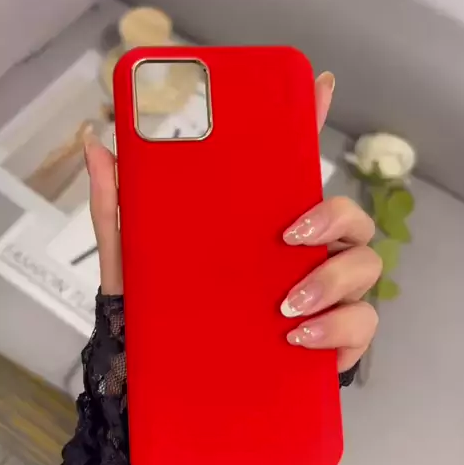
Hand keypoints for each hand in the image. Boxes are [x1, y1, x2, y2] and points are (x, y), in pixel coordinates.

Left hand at [84, 72, 380, 372]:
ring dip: (333, 280)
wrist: (161, 381)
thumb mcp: (134, 256)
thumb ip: (118, 204)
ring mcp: (326, 297)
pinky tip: (298, 337)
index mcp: (264, 223)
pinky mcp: (333, 342)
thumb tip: (97, 142)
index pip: (296, 165)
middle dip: (333, 216)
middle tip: (289, 236)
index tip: (318, 83)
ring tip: (286, 304)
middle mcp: (304, 253)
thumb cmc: (159, 310)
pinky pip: (361, 327)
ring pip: (366, 267)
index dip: (312, 120)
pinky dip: (338, 330)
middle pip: (349, 216)